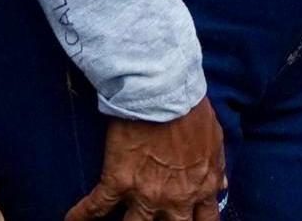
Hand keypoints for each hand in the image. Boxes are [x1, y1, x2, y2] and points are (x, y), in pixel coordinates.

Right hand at [74, 101, 223, 220]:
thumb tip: (220, 186)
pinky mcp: (117, 181)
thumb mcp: (215, 141)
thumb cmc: (193, 112)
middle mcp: (174, 199)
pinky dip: (81, 216)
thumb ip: (217, 169)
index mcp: (201, 188)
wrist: (165, 92)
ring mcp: (145, 194)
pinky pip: (96, 207)